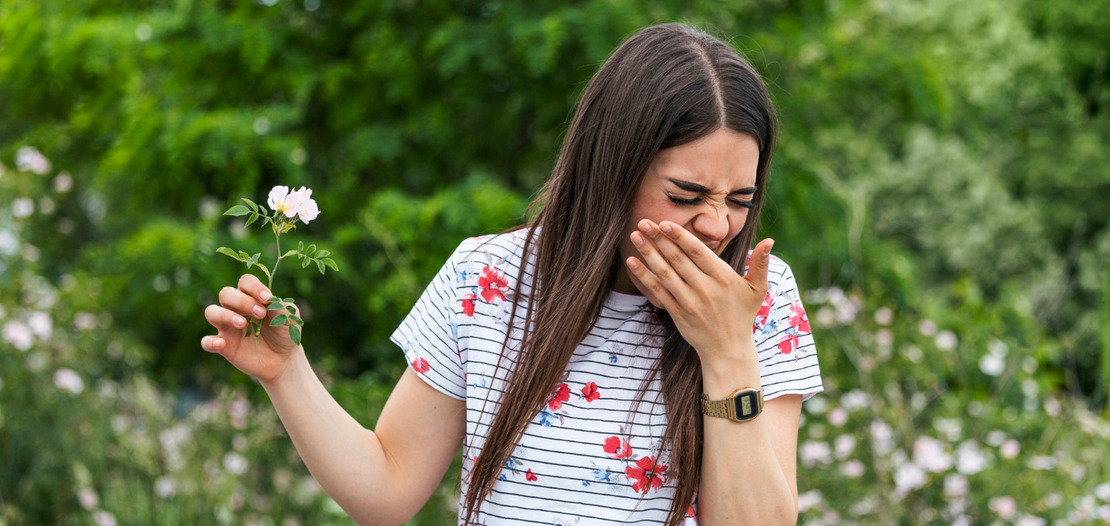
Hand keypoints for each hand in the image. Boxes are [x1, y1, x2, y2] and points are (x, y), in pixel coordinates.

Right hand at [201, 273, 300, 382]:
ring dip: (224, 315)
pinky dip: (211, 341)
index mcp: (252, 298)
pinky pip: (206, 341)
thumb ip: (281, 307)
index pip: (245, 282)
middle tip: (260, 313)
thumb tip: (270, 301)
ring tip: (242, 323)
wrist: (284, 359)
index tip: (267, 299)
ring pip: (211, 311)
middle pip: (226, 293)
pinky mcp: (224, 346)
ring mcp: (228, 327)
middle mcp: (236, 309)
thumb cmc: (285, 333)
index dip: (254, 287)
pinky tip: (222, 343)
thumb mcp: (290, 319)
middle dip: (242, 300)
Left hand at [624, 219, 772, 362]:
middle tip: (643, 221)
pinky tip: (632, 262)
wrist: (728, 350)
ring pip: (665, 273)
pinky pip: (658, 292)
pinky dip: (644, 277)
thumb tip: (770, 240)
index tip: (665, 222)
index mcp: (723, 278)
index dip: (679, 236)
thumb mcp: (757, 289)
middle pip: (677, 259)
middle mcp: (704, 288)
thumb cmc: (742, 315)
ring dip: (648, 253)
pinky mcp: (677, 312)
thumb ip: (761, 264)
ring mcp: (689, 301)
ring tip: (634, 236)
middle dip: (658, 239)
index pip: (698, 251)